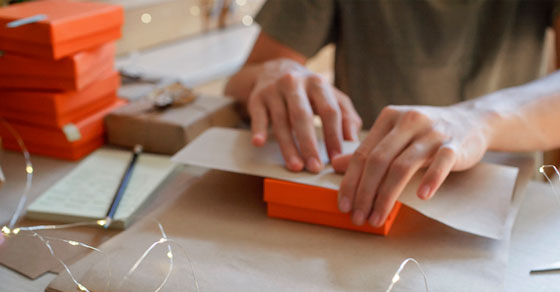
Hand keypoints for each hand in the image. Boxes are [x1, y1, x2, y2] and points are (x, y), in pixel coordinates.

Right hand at [248, 58, 361, 171]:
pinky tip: (259, 143)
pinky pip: (257, 116)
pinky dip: (258, 129)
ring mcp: (274, 90)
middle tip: (315, 167)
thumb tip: (353, 142)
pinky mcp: (257, 97)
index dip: (334, 135)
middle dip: (309, 144)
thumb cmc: (309, 91)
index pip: (329, 111)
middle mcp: (295, 83)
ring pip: (281, 121)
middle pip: (303, 116)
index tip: (337, 158)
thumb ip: (347, 116)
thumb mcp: (330, 96)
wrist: (275, 69)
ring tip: (295, 166)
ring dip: (288, 146)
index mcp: (318, 84)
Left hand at [332, 104, 490, 226]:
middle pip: (378, 160)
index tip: (344, 205)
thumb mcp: (395, 136)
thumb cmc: (426, 134)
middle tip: (358, 216)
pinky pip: (440, 163)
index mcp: (389, 117)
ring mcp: (432, 132)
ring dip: (387, 196)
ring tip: (378, 217)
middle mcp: (408, 121)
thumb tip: (337, 165)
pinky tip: (420, 197)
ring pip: (402, 166)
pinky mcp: (454, 144)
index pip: (363, 153)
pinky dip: (429, 180)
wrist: (471, 122)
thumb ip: (368, 150)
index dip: (350, 181)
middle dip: (364, 192)